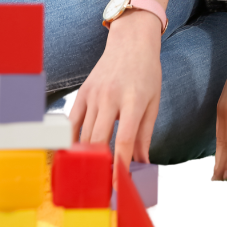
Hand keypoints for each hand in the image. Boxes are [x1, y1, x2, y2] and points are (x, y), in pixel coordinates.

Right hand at [69, 11, 161, 174]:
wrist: (130, 40)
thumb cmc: (146, 72)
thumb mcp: (153, 101)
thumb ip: (145, 134)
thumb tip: (141, 165)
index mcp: (133, 99)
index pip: (123, 139)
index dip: (119, 165)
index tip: (117, 185)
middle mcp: (111, 96)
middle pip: (99, 139)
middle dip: (100, 166)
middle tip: (102, 186)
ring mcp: (94, 93)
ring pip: (85, 133)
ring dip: (88, 157)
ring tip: (92, 175)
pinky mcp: (82, 92)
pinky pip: (73, 121)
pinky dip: (74, 139)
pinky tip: (77, 153)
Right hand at [211, 30, 226, 182]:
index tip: (225, 180)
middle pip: (225, 144)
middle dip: (221, 164)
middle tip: (217, 182)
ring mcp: (225, 104)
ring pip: (220, 134)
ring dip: (219, 153)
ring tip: (217, 170)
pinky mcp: (224, 97)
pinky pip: (220, 124)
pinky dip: (220, 138)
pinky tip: (222, 144)